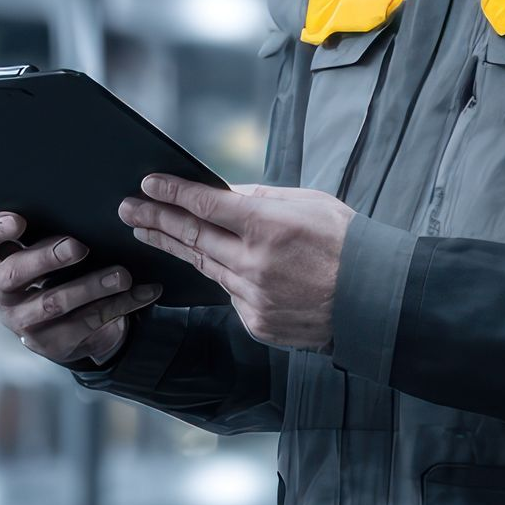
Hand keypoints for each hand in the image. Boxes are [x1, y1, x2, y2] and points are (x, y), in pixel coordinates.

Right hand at [0, 211, 162, 367]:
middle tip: (78, 246)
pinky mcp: (50, 343)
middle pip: (14, 274)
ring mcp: (22, 322)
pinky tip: (142, 292)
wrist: (66, 328)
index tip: (19, 220)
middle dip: (46, 258)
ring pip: (54, 302)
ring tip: (122, 275)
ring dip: (91, 286)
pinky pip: (87, 322)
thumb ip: (45, 231)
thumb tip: (76, 197)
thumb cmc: (52, 274)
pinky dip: (119, 305)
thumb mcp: (41, 252)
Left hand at [119, 176, 351, 349]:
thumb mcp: (310, 203)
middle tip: (128, 209)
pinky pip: (230, 294)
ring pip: (205, 267)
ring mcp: (254, 297)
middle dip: (156, 220)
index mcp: (269, 227)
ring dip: (173, 247)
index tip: (148, 183)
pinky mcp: (257, 322)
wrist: (377, 300)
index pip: (206, 205)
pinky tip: (209, 263)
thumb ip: (262, 199)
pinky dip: (222, 276)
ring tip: (148, 231)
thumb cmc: (349, 244)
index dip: (172, 192)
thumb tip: (223, 194)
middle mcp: (255, 264)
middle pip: (192, 238)